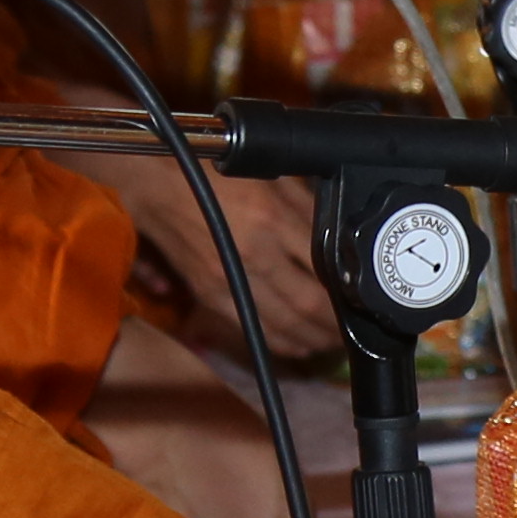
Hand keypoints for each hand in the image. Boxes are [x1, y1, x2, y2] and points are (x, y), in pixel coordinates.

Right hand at [89, 147, 339, 359]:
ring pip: (281, 325)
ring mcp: (230, 280)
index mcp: (271, 220)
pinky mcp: (211, 294)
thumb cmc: (212, 173)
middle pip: (306, 305)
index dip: (345, 290)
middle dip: (334, 324)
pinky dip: (280, 342)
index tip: (359, 298)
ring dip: (311, 338)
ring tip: (329, 341)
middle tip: (350, 328)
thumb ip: (305, 205)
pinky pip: (251, 329)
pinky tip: (296, 345)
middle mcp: (253, 255)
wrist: (157, 184)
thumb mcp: (269, 178)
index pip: (322, 266)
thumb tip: (335, 232)